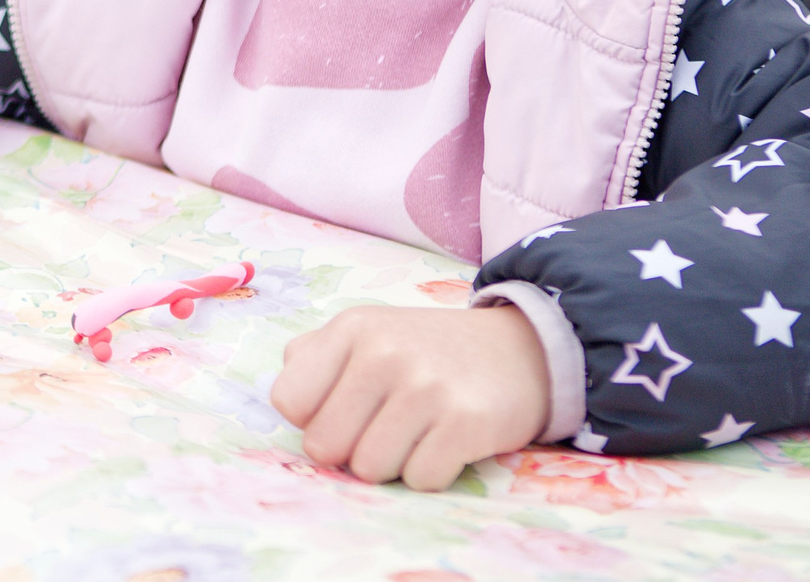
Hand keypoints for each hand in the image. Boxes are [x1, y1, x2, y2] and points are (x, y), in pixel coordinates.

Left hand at [269, 304, 551, 490]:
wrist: (521, 351)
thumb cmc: (429, 351)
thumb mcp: (369, 332)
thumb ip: (314, 357)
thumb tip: (287, 399)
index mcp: (351, 329)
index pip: (289, 402)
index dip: (314, 417)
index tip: (345, 409)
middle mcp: (383, 353)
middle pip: (324, 445)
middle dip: (350, 448)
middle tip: (384, 427)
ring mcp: (425, 387)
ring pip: (368, 469)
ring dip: (391, 463)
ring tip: (416, 432)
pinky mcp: (464, 422)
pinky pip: (418, 480)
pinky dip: (430, 472)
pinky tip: (445, 442)